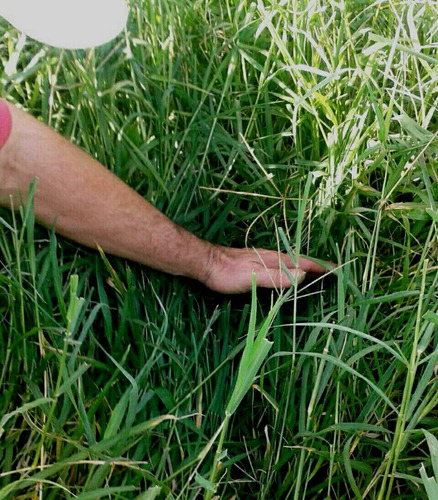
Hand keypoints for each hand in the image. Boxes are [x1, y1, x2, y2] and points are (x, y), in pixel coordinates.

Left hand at [203, 245, 331, 293]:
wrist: (206, 263)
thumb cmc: (228, 271)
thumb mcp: (254, 276)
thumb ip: (276, 277)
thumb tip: (302, 275)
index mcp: (275, 259)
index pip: (303, 262)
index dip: (319, 267)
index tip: (336, 270)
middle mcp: (271, 257)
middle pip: (299, 261)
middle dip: (316, 266)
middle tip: (331, 272)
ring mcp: (263, 259)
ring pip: (290, 263)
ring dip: (304, 268)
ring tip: (315, 273)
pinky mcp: (255, 263)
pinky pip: (280, 266)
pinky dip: (290, 270)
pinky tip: (287, 275)